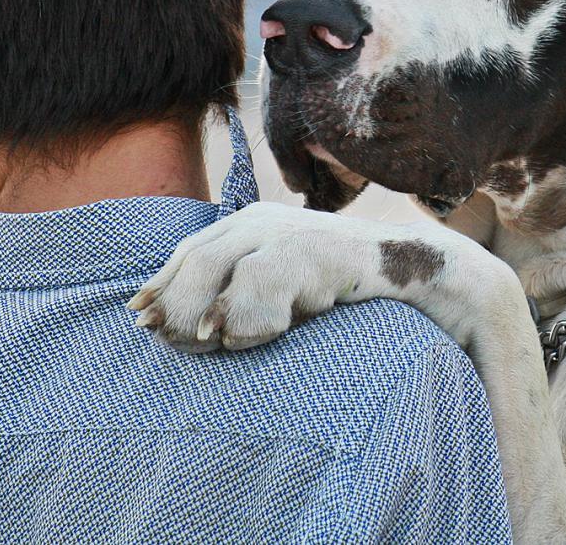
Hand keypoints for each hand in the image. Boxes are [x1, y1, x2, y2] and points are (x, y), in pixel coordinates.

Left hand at [127, 201, 507, 352]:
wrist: (426, 277)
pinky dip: (249, 314)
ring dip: (209, 312)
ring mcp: (293, 232)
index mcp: (249, 226)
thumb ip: (233, 300)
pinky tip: (253, 338)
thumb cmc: (345, 292)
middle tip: (173, 341)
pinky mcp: (320, 249)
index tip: (139, 319)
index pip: (189, 250)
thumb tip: (166, 327)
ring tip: (219, 344)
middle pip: (197, 257)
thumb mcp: (281, 294)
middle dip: (177, 303)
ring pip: (221, 265)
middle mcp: (265, 221)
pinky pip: (265, 278)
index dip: (162, 284)